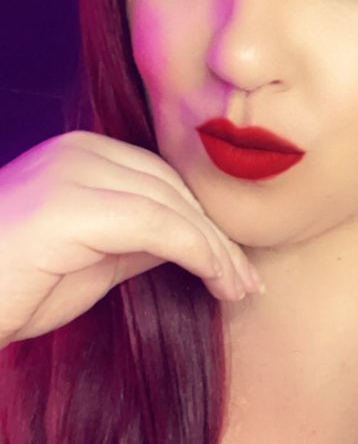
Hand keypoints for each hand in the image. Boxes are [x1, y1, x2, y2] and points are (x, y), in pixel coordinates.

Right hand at [0, 130, 261, 348]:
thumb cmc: (11, 288)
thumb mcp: (91, 264)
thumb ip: (138, 244)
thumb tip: (192, 245)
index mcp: (80, 157)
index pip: (163, 183)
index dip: (205, 225)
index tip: (236, 267)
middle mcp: (79, 154)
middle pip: (175, 190)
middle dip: (217, 238)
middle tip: (248, 283)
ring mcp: (73, 173)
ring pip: (173, 207)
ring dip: (217, 251)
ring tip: (240, 289)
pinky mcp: (72, 206)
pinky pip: (158, 226)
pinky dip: (199, 254)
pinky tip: (219, 280)